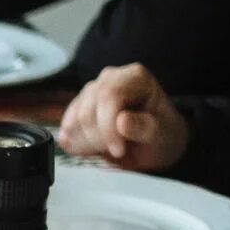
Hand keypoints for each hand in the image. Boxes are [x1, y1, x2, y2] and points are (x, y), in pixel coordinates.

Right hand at [57, 63, 189, 172]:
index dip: (108, 127)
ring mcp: (88, 94)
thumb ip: (145, 127)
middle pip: (87, 111)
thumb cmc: (162, 135)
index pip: (108, 96)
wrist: (153, 144)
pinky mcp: (75, 110)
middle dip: (99, 139)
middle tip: (118, 151)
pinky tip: (97, 147)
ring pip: (72, 122)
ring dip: (89, 144)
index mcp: (134, 78)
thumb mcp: (163, 135)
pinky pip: (65, 131)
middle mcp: (108, 79)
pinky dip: (78, 146)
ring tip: (111, 147)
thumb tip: (122, 121)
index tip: (118, 150)